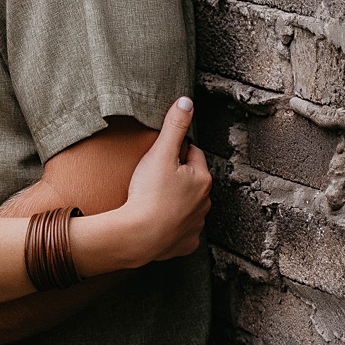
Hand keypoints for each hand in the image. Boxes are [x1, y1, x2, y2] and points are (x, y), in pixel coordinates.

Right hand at [123, 98, 210, 263]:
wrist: (139, 235)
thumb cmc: (149, 194)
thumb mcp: (160, 153)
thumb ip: (174, 126)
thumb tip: (186, 101)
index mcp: (201, 178)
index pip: (193, 154)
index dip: (175, 152)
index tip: (161, 157)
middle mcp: (205, 202)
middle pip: (192, 180)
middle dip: (178, 176)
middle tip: (154, 177)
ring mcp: (196, 225)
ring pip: (188, 205)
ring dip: (176, 200)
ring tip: (154, 199)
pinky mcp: (185, 243)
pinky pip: (181, 229)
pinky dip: (172, 225)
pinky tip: (157, 220)